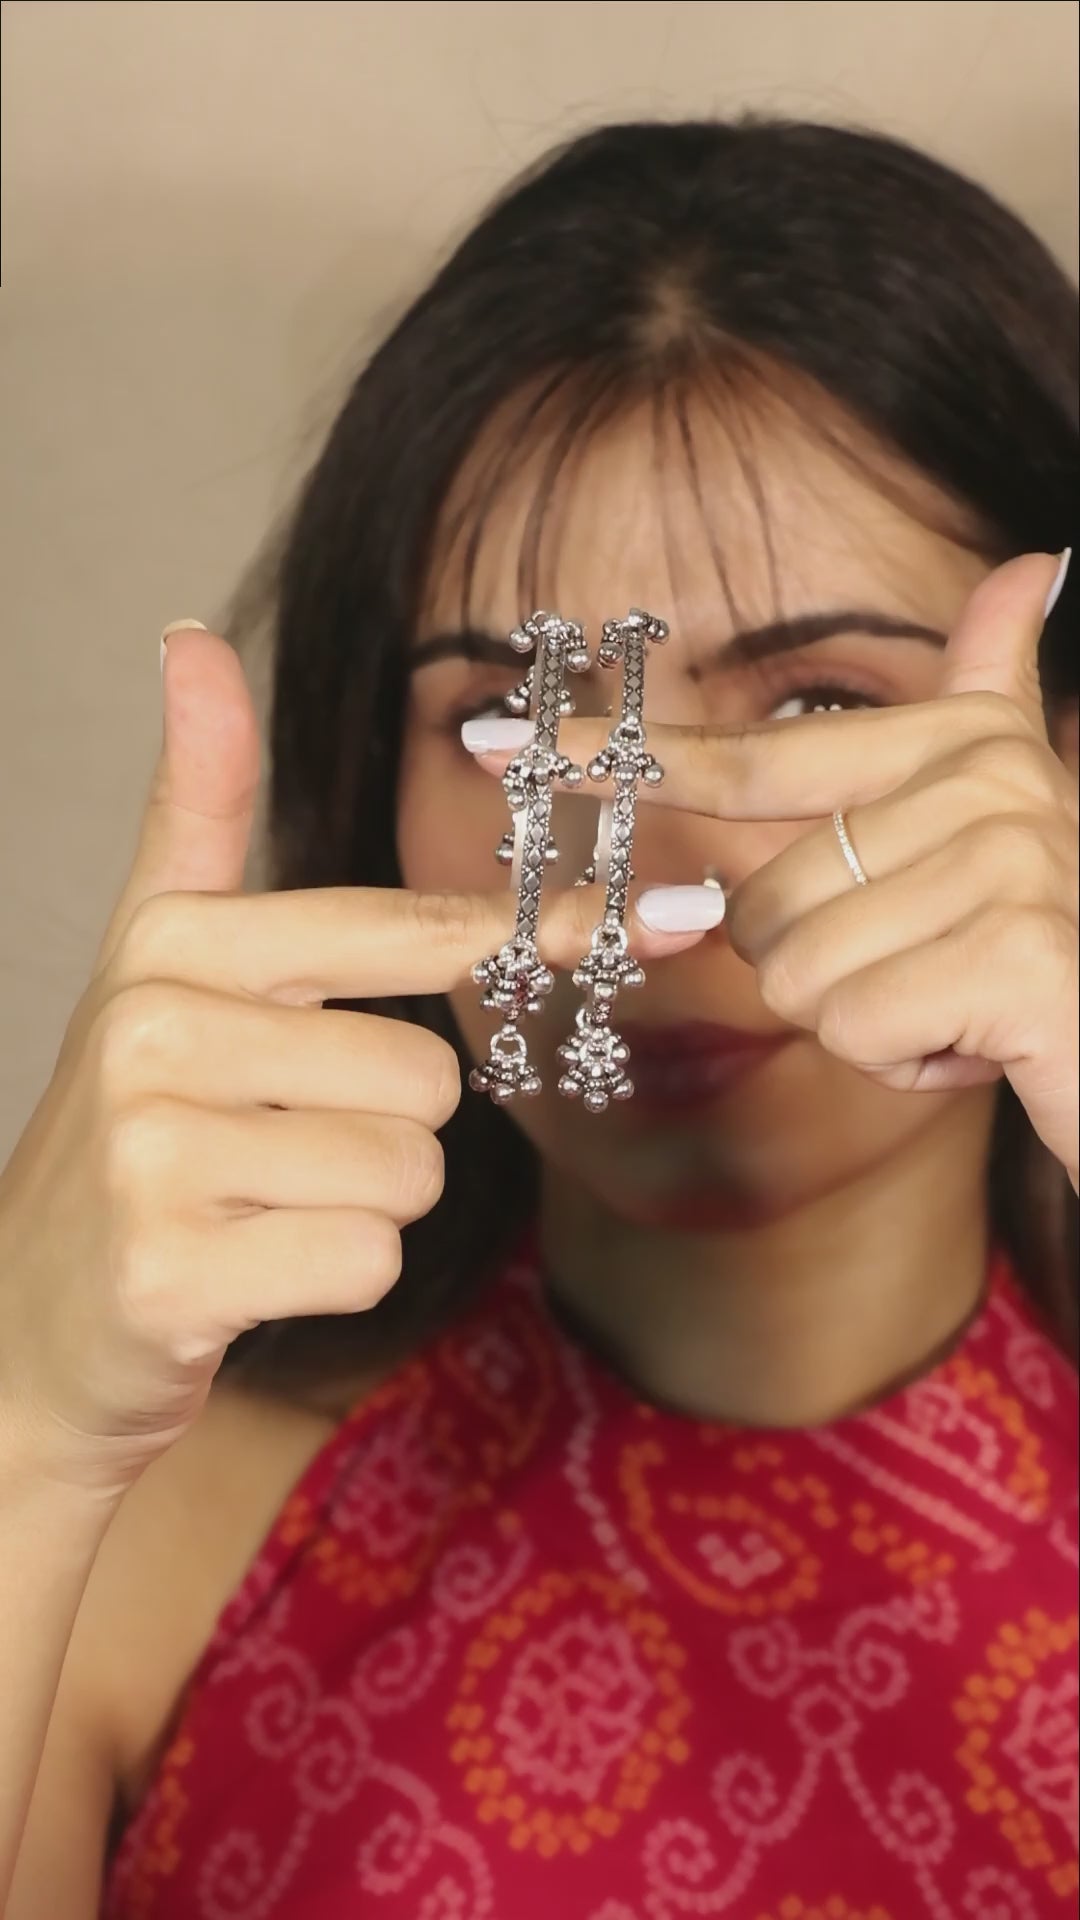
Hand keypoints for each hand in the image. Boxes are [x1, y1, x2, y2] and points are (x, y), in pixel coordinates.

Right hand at [0, 627, 699, 1503]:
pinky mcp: (167, 1268)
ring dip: (361, 1207)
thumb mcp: (158, 959)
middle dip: (384, 1132)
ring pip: (408, 1172)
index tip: (665, 918)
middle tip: (281, 1152)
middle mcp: (155, 1027)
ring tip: (259, 1207)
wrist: (29, 1323)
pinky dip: (335, 1277)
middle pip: (428, 1079)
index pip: (404, 930)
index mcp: (176, 941)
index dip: (529, 931)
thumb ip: (196, 804)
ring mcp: (152, 1150)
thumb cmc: (135, 1129)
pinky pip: (367, 1257)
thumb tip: (191, 635)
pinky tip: (248, 1273)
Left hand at [474, 553, 1078, 1189]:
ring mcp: (1008, 863)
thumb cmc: (1047, 958)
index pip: (750, 759)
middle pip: (762, 904)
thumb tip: (1031, 564)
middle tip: (925, 978)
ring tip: (959, 1011)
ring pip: (799, 976)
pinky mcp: (1018, 956)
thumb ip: (991, 696)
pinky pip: (855, 1029)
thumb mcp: (1006, 830)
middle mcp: (987, 782)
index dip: (621, 755)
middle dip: (825, 973)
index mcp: (962, 745)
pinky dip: (907, 1066)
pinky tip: (978, 1047)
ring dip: (868, 1024)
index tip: (497, 739)